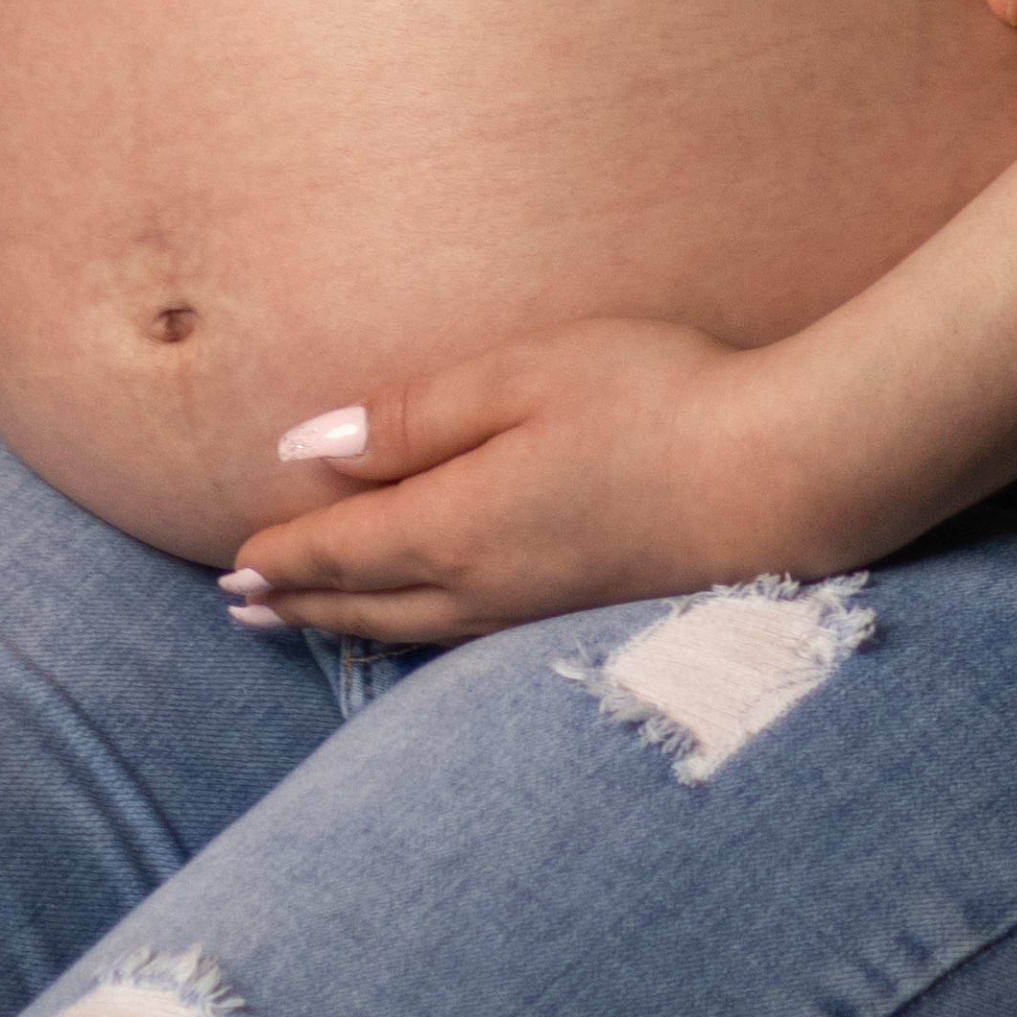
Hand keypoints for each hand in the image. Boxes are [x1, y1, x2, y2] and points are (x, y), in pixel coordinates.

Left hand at [218, 319, 814, 641]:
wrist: (783, 478)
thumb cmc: (654, 402)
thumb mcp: (524, 376)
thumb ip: (417, 414)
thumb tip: (311, 447)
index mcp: (456, 525)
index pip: (343, 549)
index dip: (284, 555)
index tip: (233, 564)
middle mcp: (483, 586)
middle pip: (368, 601)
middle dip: (300, 602)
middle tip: (243, 608)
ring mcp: (536, 611)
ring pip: (415, 630)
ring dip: (350, 625)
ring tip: (310, 623)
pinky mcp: (583, 615)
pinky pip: (466, 639)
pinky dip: (415, 637)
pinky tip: (425, 628)